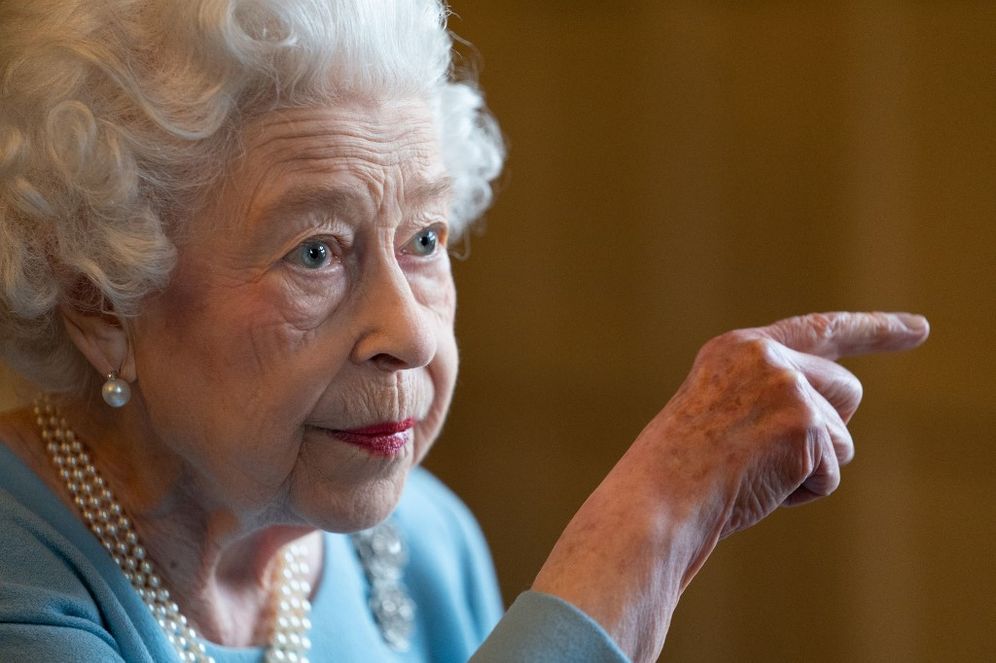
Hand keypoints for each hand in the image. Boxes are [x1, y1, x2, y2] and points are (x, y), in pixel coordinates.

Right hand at [639, 311, 929, 538]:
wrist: (656, 501)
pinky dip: (802, 491)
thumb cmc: (679, 473)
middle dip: (828, 429)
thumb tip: (834, 426)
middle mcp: (764, 357)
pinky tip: (758, 487)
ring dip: (808, 466)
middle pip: (845, 390)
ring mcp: (786, 387)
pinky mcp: (804, 425)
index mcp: (736, 349)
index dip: (874, 330)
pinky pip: (830, 473)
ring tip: (749, 473)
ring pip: (841, 437)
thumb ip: (770, 399)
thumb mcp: (719, 415)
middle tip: (773, 456)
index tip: (919, 329)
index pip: (817, 330)